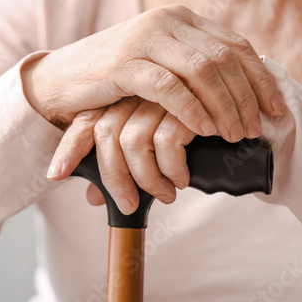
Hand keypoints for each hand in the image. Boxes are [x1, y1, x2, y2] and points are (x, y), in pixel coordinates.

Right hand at [22, 5, 285, 135]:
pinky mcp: (123, 64)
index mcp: (180, 20)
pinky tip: (203, 130)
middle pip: (223, 58)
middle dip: (246, 97)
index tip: (275, 108)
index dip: (261, 78)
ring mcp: (144, 39)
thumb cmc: (115, 79)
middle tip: (256, 128)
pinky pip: (169, 87)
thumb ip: (192, 67)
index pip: (235, 45)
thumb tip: (238, 91)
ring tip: (234, 135)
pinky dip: (191, 110)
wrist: (62, 79)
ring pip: (201, 71)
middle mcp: (166, 22)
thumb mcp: (160, 65)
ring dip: (224, 106)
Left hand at [48, 97, 195, 214]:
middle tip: (129, 207)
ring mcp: (160, 95)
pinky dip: (171, 170)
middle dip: (114, 180)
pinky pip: (164, 143)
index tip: (56, 174)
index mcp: (122, 99)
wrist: (245, 113)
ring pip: (131, 143)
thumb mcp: (153, 149)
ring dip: (147, 180)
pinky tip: (183, 179)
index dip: (70, 148)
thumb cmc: (193, 136)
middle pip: (105, 134)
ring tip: (167, 194)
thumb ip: (122, 167)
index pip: (87, 121)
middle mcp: (136, 94)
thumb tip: (91, 199)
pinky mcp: (187, 101)